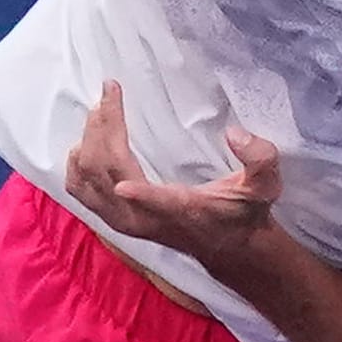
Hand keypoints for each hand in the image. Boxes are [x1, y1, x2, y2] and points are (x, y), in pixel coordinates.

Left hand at [64, 81, 282, 265]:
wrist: (227, 248)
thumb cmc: (243, 212)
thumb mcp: (264, 186)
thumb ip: (260, 159)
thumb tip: (236, 134)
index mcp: (180, 210)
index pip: (155, 202)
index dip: (141, 194)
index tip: (125, 178)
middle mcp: (143, 220)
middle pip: (108, 172)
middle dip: (104, 128)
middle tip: (109, 94)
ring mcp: (123, 221)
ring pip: (88, 180)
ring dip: (89, 140)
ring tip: (100, 109)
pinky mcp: (112, 220)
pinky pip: (79, 192)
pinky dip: (76, 164)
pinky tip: (84, 142)